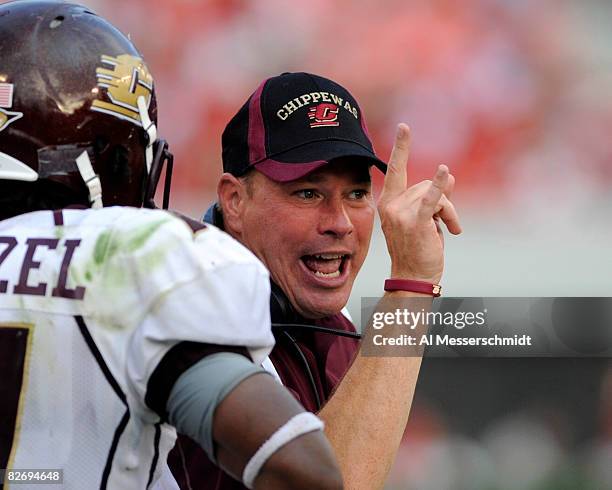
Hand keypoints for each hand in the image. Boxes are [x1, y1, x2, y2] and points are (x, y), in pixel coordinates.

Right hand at [377, 124, 461, 283]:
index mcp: (388, 203)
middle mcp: (391, 205)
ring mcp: (401, 213)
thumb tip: (450, 175)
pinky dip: (441, 187)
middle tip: (448, 226)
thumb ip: (435, 197)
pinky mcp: (416, 222)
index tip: (405, 127)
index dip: (401, 148)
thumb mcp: (425, 220)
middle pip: (425, 184)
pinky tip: (446, 173)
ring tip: (450, 231)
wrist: (414, 277)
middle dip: (443, 201)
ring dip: (449, 212)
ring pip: (435, 194)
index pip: (395, 170)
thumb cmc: (418, 249)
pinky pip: (432, 199)